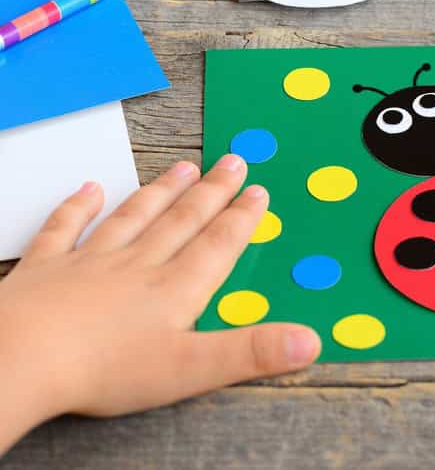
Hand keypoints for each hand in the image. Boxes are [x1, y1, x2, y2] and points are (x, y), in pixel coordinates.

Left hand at [0, 156, 320, 452]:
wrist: (21, 359)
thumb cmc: (104, 370)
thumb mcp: (191, 369)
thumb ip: (251, 351)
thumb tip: (311, 341)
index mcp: (175, 290)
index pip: (217, 246)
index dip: (241, 218)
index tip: (258, 191)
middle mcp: (138, 266)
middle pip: (182, 221)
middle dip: (211, 192)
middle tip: (233, 160)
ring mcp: (89, 263)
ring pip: (133, 217)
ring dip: (160, 191)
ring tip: (183, 166)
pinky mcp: (44, 270)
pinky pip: (64, 230)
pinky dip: (77, 207)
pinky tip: (90, 188)